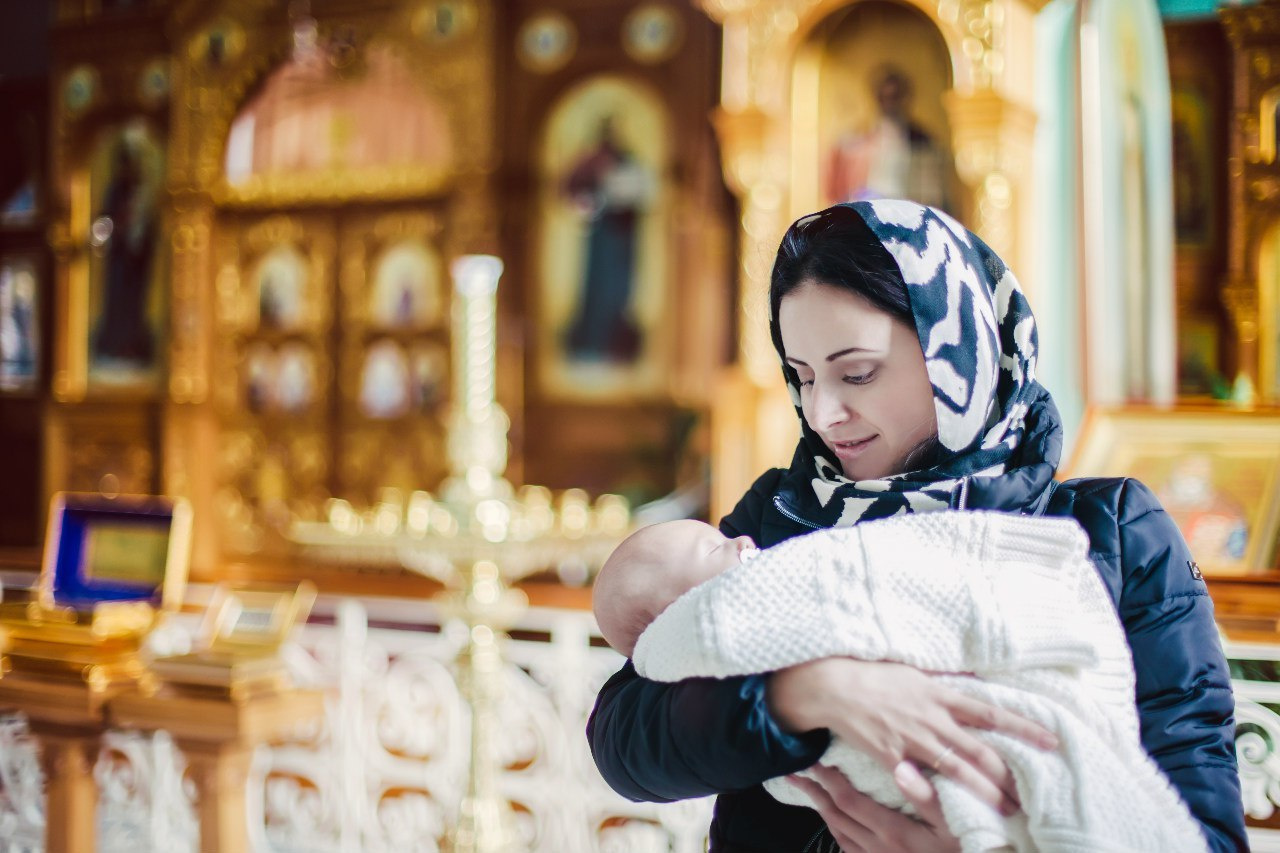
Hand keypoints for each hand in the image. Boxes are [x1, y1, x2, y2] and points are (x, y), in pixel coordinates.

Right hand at [767, 658, 1056, 813]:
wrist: (835, 686)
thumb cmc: (873, 675)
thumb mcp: (915, 673)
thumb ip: (941, 686)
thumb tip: (967, 688)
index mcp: (941, 695)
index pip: (991, 714)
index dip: (1022, 728)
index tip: (1049, 741)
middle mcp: (934, 719)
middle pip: (981, 751)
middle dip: (1008, 775)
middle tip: (1030, 794)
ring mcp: (914, 740)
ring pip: (959, 771)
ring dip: (986, 792)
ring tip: (1006, 808)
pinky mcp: (893, 757)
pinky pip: (920, 782)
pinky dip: (938, 798)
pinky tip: (954, 813)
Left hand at [788, 764, 959, 852]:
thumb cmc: (967, 850)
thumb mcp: (956, 824)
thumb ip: (928, 797)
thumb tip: (901, 768)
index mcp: (893, 831)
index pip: (849, 801)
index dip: (828, 780)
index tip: (814, 761)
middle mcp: (879, 848)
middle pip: (836, 816)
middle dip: (815, 793)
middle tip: (796, 774)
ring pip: (839, 834)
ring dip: (822, 812)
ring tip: (810, 793)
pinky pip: (850, 850)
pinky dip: (837, 832)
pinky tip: (837, 823)